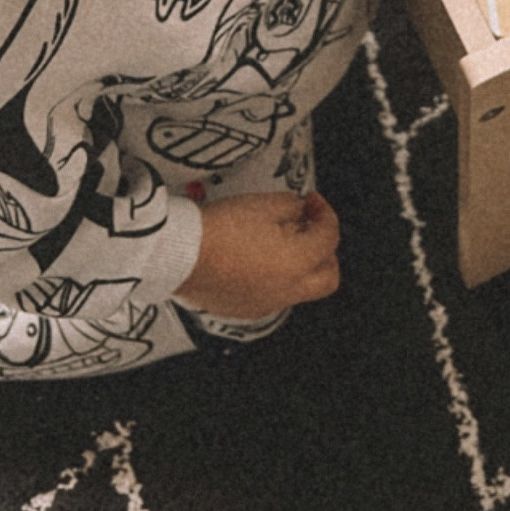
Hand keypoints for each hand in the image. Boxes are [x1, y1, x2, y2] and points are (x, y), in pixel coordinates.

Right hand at [173, 191, 339, 319]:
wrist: (180, 254)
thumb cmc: (221, 228)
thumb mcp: (263, 204)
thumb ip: (291, 206)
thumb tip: (299, 210)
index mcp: (298, 262)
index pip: (329, 238)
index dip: (325, 213)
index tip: (311, 200)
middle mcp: (287, 290)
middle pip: (328, 277)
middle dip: (326, 251)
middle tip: (311, 228)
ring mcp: (266, 304)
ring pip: (301, 289)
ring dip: (302, 265)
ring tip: (282, 239)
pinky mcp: (244, 309)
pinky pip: (274, 295)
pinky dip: (277, 277)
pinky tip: (259, 257)